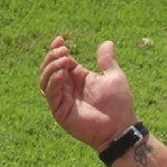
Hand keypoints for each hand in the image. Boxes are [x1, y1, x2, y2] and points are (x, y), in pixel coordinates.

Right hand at [39, 36, 138, 150]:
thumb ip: (107, 60)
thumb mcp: (114, 77)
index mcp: (77, 78)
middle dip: (53, 56)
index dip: (57, 49)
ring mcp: (63, 99)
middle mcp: (67, 87)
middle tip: (63, 50)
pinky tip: (62, 73)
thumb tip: (107, 42)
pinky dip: (53, 81)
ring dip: (51, 67)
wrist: (120, 127)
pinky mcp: (60, 111)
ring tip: (64, 60)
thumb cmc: (119, 104)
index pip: (60, 61)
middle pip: (49, 68)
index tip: (61, 39)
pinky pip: (51, 94)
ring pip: (45, 80)